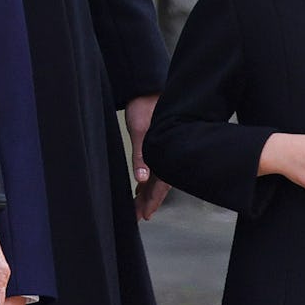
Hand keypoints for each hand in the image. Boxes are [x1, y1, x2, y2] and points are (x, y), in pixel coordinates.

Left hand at [125, 94, 170, 220]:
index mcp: (165, 155)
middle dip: (148, 202)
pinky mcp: (156, 145)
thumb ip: (141, 156)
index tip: (144, 216)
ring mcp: (162, 152)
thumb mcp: (140, 131)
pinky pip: (154, 168)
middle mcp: (166, 156)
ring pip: (155, 179)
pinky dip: (147, 180)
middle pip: (157, 186)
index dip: (151, 203)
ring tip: (138, 206)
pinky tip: (141, 185)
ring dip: (147, 193)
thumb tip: (143, 180)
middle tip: (138, 217)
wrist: (147, 88)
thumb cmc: (145, 106)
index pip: (159, 187)